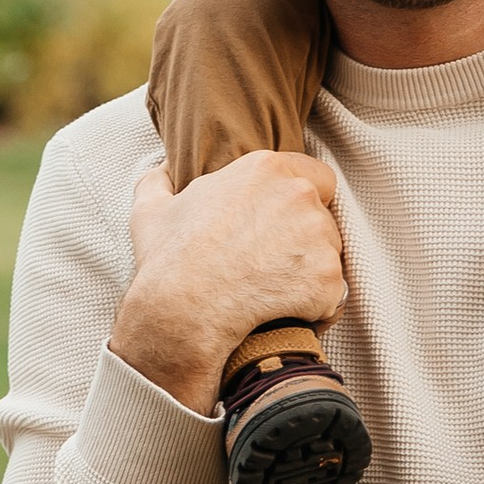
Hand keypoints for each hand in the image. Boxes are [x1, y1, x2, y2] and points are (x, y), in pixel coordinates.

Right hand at [109, 151, 347, 414]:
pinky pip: (332, 294)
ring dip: (309, 273)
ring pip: (330, 255)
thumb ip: (159, 181)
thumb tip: (164, 169)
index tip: (280, 228)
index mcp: (265, 169)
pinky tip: (283, 315)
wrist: (181, 315)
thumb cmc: (167, 262)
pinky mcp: (327, 278)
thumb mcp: (151, 212)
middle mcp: (298, 194)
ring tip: (272, 293)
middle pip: (324, 216)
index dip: (302, 204)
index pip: (315, 176)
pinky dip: (315, 307)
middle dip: (305, 239)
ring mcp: (318, 236)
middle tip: (270, 265)